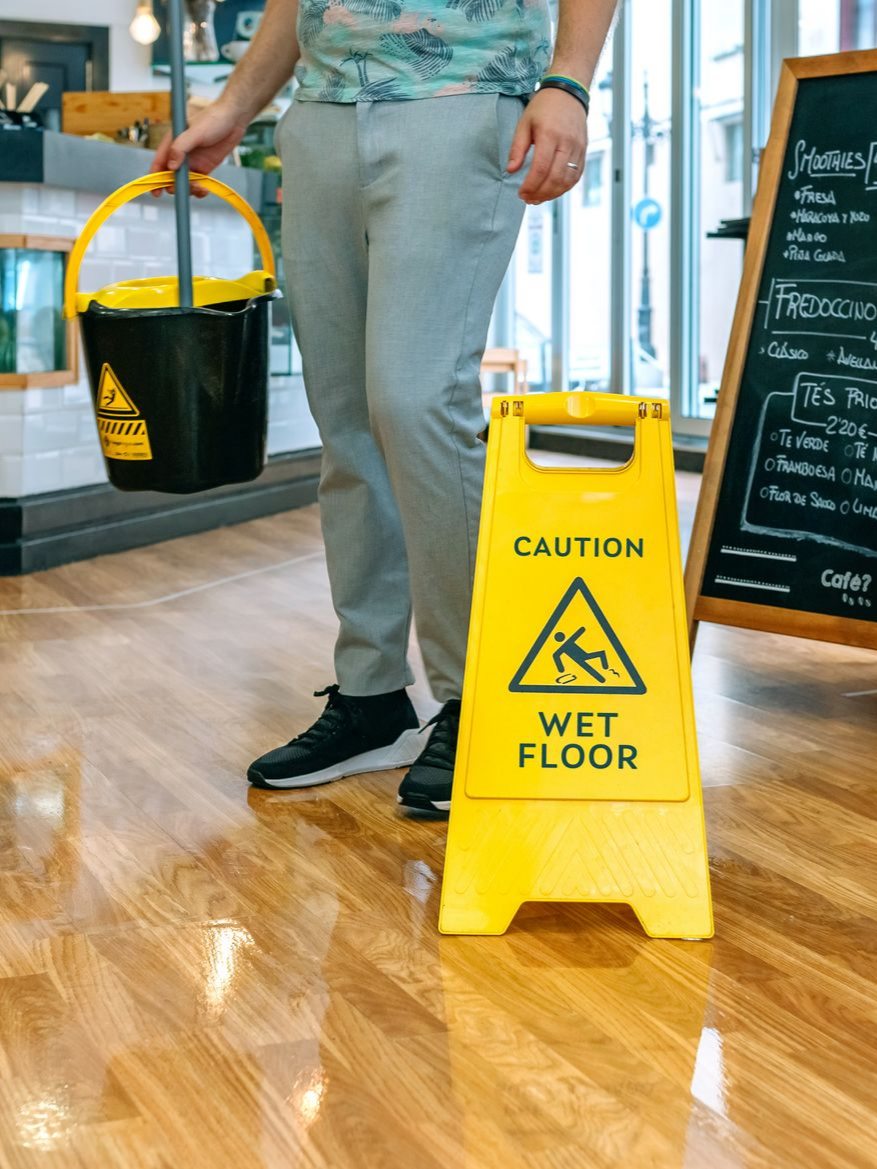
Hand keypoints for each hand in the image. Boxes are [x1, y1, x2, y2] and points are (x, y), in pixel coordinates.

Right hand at [150, 100, 249, 197]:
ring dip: (190, 190)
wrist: (233, 119)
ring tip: (201, 188)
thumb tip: (171, 166)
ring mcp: (192, 162)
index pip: (159, 163)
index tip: (157, 193)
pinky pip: (198, 184)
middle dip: (175, 186)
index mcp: (172, 143)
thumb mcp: (195, 132)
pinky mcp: (204, 168)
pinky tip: (205, 189)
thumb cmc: (212, 119)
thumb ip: (181, 147)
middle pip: (170, 177)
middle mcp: (180, 155)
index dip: (154, 179)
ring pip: (184, 183)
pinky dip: (199, 190)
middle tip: (186, 188)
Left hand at [507, 88, 587, 203]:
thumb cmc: (544, 107)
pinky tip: (552, 190)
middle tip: (528, 199)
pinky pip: (576, 176)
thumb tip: (511, 170)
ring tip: (538, 198)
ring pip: (567, 180)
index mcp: (550, 135)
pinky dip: (564, 187)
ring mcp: (577, 148)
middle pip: (555, 178)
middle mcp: (567, 143)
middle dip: (540, 193)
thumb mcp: (525, 124)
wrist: (568, 93)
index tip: (521, 193)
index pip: (541, 169)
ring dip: (552, 194)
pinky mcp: (583, 151)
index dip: (530, 185)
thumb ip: (517, 149)